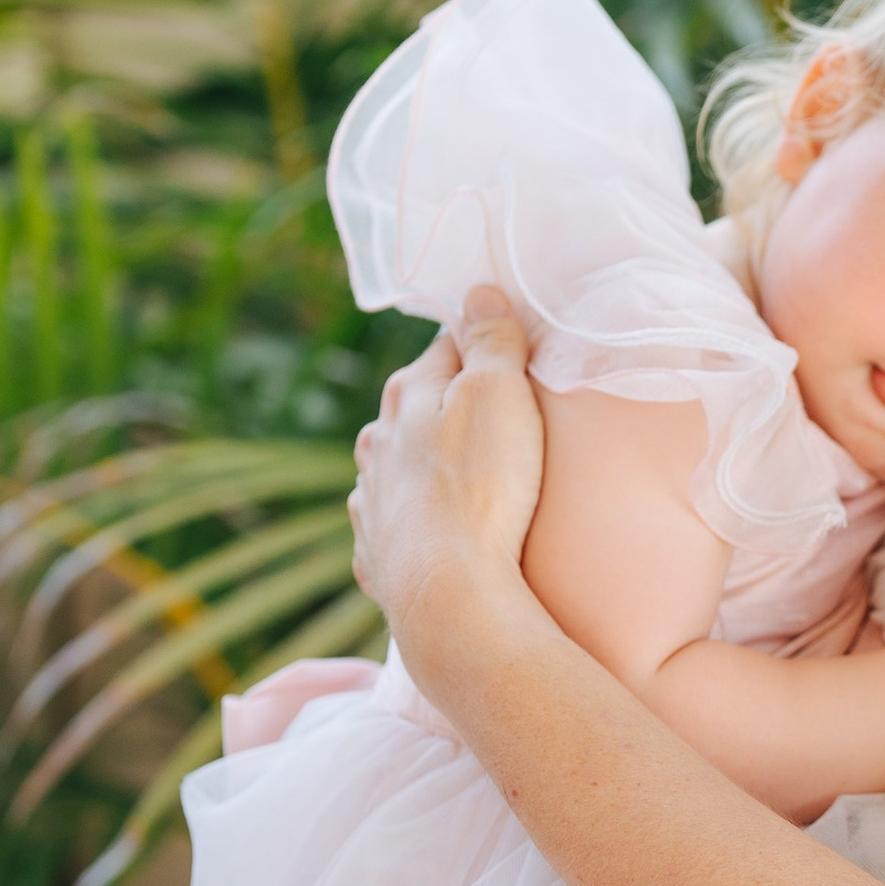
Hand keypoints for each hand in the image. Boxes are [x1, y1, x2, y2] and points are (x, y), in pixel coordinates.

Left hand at [348, 288, 546, 680]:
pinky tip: (434, 538)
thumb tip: (478, 291)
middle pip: (415, 408)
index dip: (482, 347)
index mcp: (406, 396)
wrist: (449, 594)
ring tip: (465, 482)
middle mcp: (377, 445)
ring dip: (424, 467)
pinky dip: (413, 526)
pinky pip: (393, 529)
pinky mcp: (376, 558)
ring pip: (396, 468)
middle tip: (498, 421)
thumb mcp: (499, 393)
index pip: (446, 347)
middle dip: (449, 407)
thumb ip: (491, 340)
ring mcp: (371, 503)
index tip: (513, 356)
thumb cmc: (482, 486)